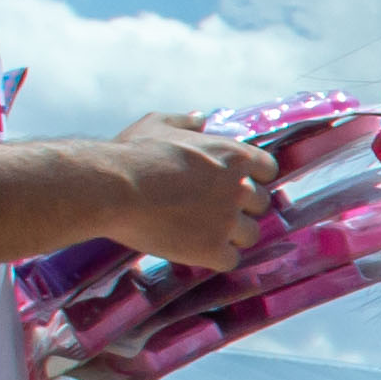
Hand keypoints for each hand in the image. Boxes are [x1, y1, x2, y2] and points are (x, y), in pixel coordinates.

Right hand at [90, 112, 278, 265]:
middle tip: (212, 209)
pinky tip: (196, 249)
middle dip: (241, 207)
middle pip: (261, 204)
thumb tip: (200, 119)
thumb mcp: (158, 125)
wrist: (112, 188)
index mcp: (234, 155)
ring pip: (250, 235)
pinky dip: (216, 258)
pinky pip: (230, 260)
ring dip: (232, 235)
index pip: (268, 169)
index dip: (253, 178)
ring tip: (203, 231)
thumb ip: (185, 122)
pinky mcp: (212, 249)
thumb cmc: (133, 154)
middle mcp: (239, 188)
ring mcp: (228, 220)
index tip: (234, 184)